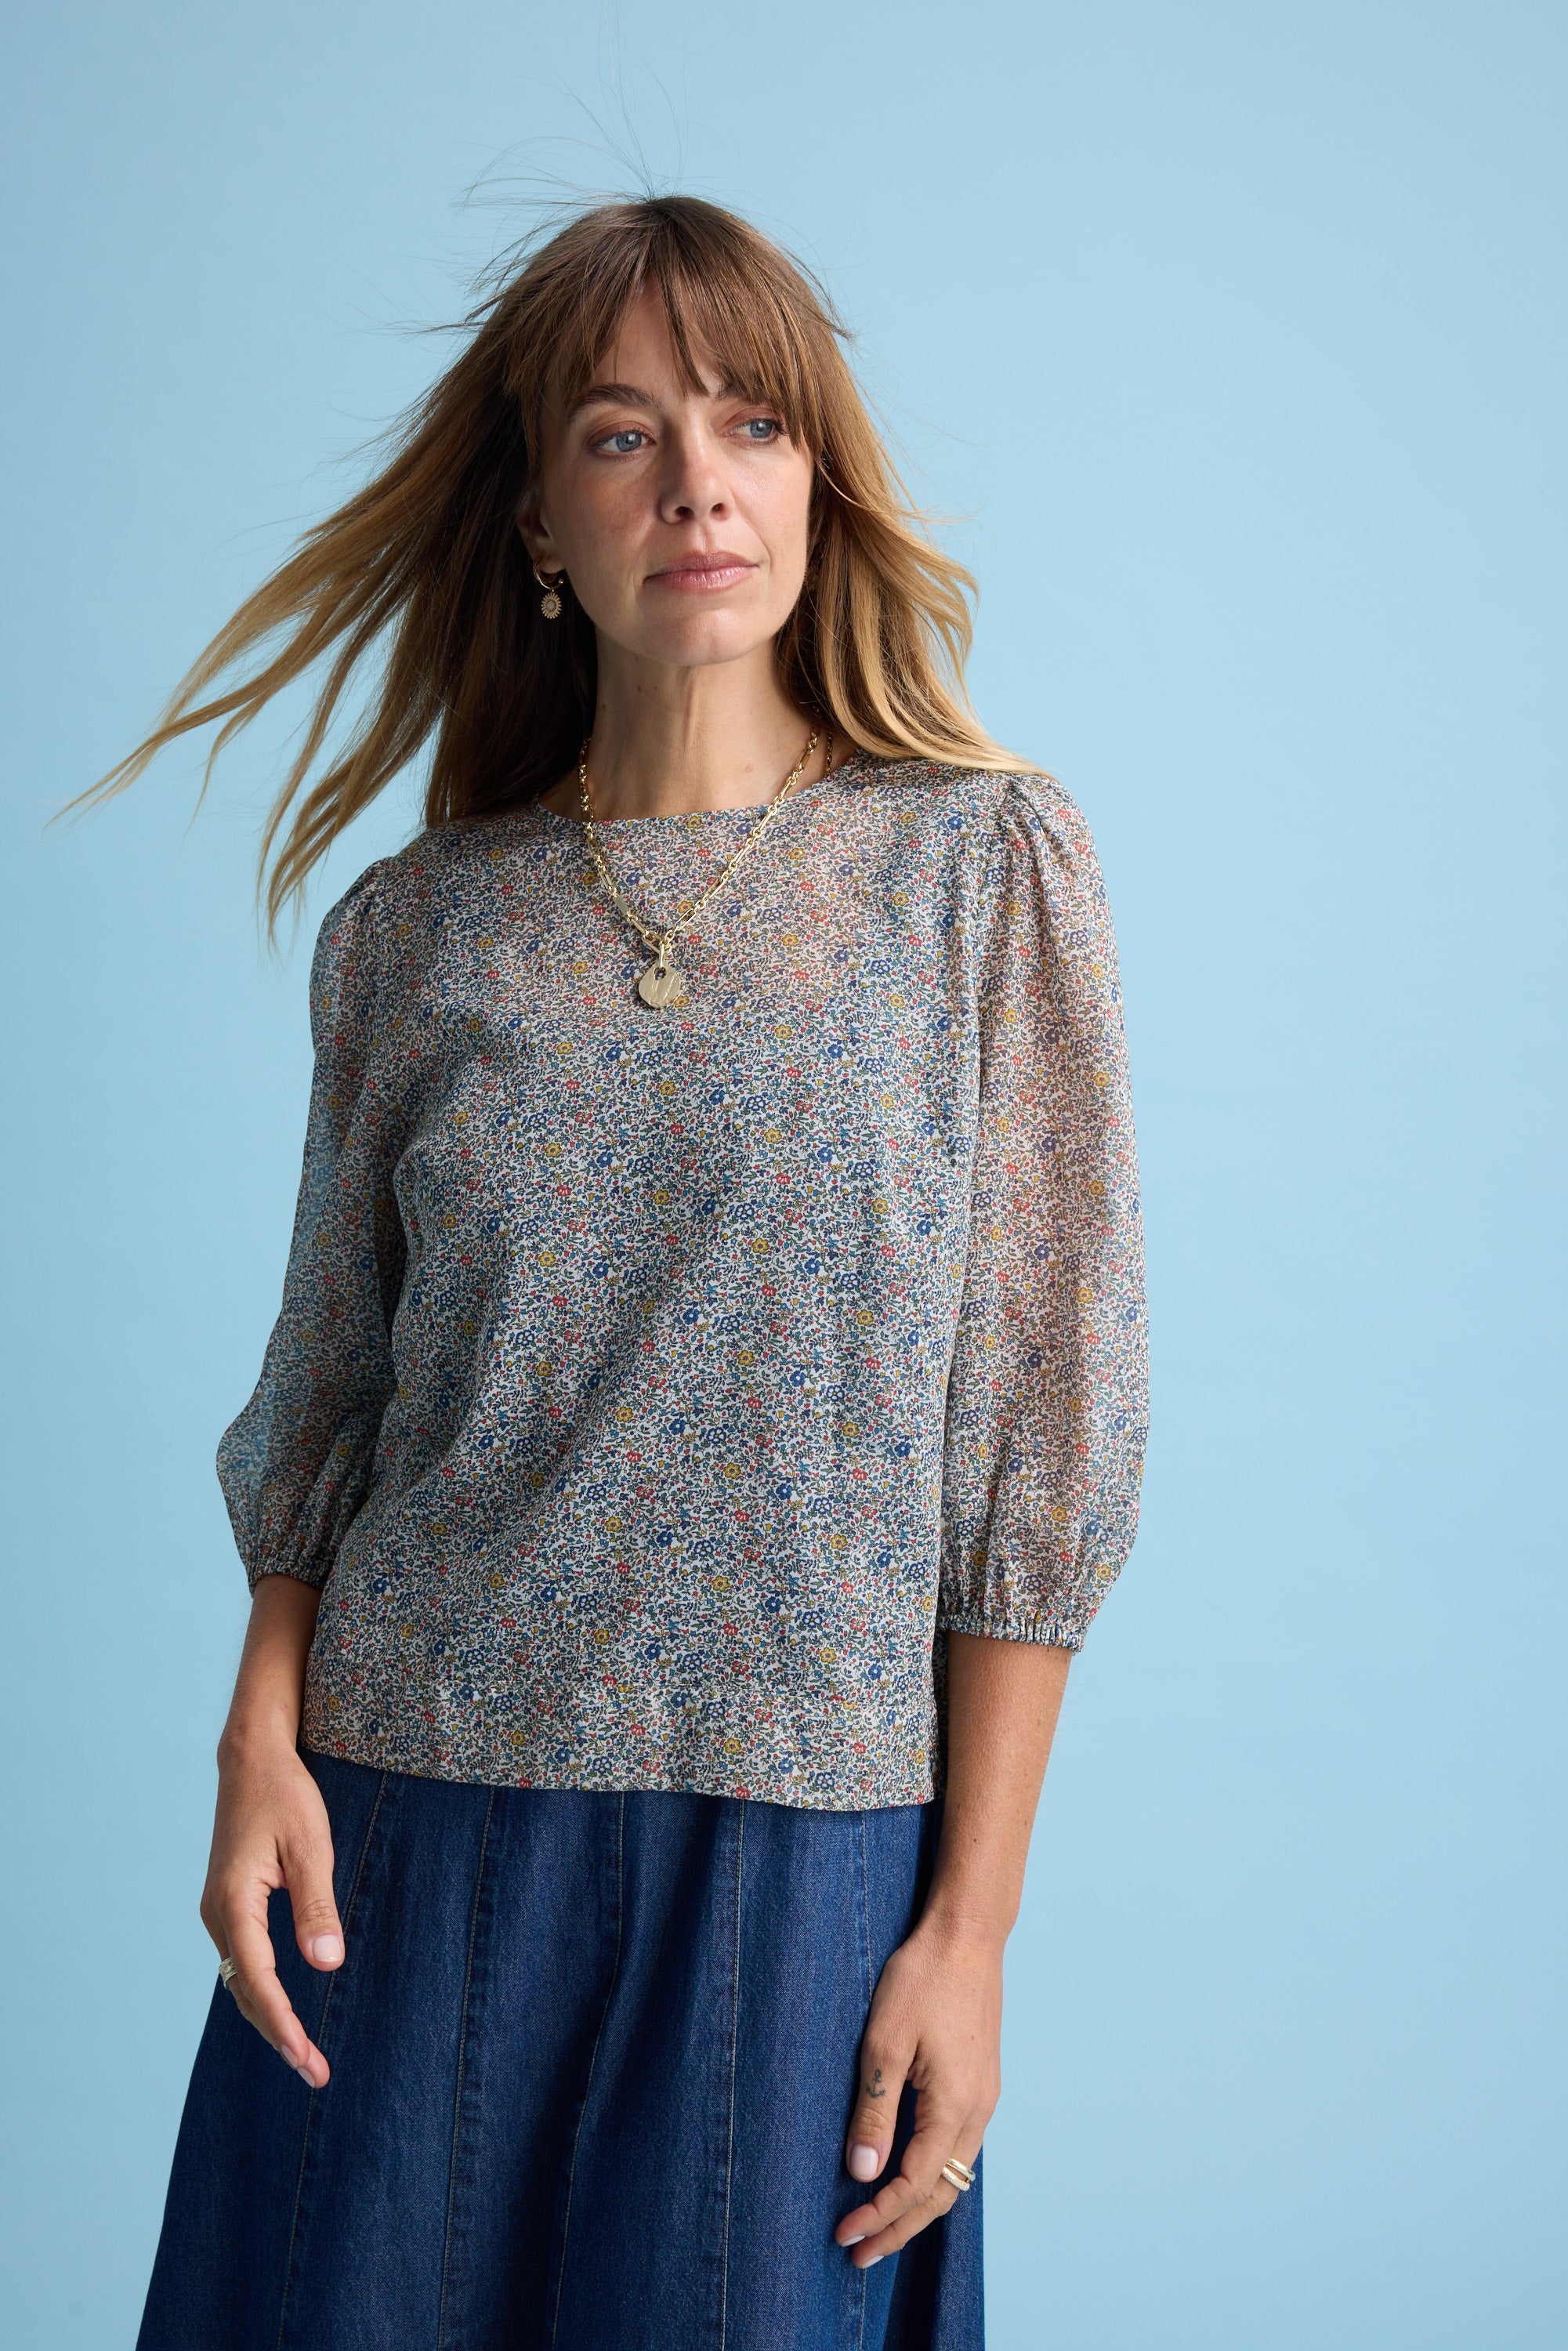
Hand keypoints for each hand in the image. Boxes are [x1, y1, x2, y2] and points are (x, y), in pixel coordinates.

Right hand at [199, 1730, 343, 2085]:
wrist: (252, 1760)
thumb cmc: (285, 1796)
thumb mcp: (311, 1845)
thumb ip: (317, 1905)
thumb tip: (326, 1964)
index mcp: (234, 1902)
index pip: (258, 1980)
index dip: (284, 2024)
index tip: (307, 2058)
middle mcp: (218, 1914)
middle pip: (245, 1991)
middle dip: (279, 2035)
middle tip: (316, 2073)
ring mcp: (219, 1911)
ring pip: (242, 1981)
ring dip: (271, 2018)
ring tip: (305, 2055)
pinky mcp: (228, 1906)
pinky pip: (244, 1962)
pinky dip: (263, 1992)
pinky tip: (285, 2011)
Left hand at [834, 1914, 1001, 2266]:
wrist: (967, 1936)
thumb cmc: (921, 1980)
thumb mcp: (884, 2043)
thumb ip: (874, 2112)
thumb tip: (862, 2175)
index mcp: (954, 2107)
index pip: (914, 2185)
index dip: (878, 2216)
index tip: (842, 2235)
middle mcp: (977, 2111)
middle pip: (941, 2194)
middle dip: (899, 2228)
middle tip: (858, 2254)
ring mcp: (983, 2098)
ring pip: (953, 2174)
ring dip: (916, 2205)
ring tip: (878, 2225)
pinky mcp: (979, 2083)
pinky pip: (958, 2147)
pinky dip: (930, 2175)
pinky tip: (905, 2174)